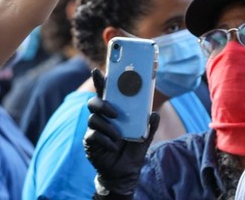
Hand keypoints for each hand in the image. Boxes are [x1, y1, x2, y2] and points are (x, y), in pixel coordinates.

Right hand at [83, 69, 158, 196]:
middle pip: (93, 103)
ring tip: (118, 136)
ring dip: (107, 126)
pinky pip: (93, 136)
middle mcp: (101, 118)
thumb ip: (150, 125)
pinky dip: (105, 140)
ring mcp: (94, 130)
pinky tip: (114, 146)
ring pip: (93, 119)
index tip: (98, 71)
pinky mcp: (90, 143)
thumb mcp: (145, 137)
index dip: (100, 81)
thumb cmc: (132, 150)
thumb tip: (154, 114)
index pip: (105, 93)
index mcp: (113, 112)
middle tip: (115, 113)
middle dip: (102, 104)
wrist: (124, 173)